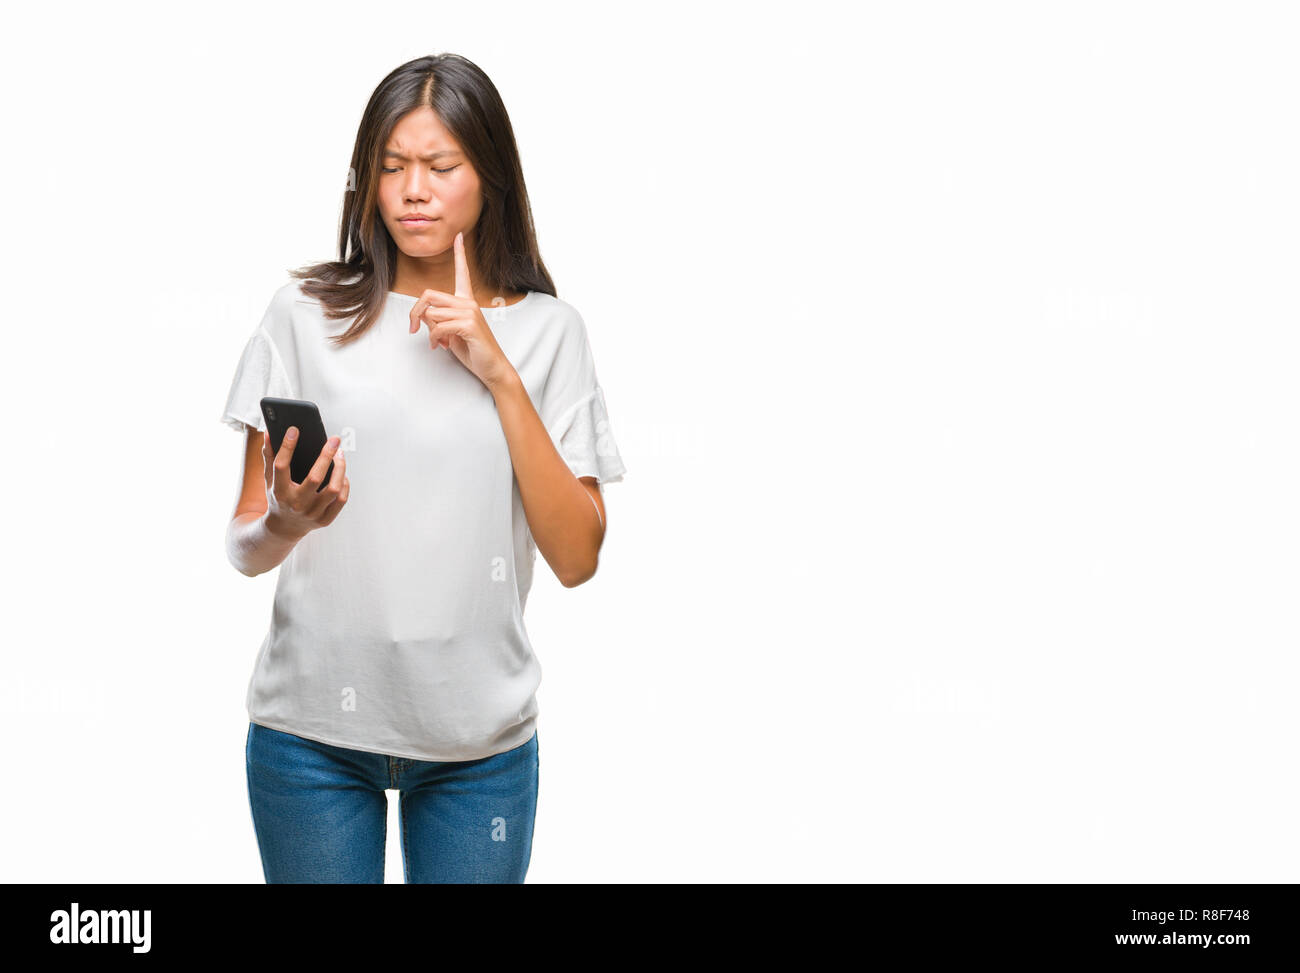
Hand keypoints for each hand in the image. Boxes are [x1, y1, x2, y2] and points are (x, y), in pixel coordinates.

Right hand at [261, 426, 348, 537]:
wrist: (284, 528)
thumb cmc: (278, 498)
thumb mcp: (269, 479)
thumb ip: (269, 456)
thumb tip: (268, 433)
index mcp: (279, 492)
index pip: (281, 466)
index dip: (287, 446)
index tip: (294, 430)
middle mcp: (296, 504)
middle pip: (315, 477)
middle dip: (326, 455)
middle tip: (334, 440)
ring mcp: (312, 514)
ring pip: (334, 489)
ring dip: (340, 469)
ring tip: (340, 454)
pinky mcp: (324, 520)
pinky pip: (341, 500)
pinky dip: (344, 485)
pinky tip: (342, 474)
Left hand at [407, 230, 516, 389]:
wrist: (492, 367)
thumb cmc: (472, 349)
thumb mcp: (449, 332)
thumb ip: (436, 319)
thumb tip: (422, 314)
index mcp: (466, 301)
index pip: (462, 272)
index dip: (460, 254)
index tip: (459, 236)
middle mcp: (468, 302)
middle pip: (429, 295)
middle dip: (415, 313)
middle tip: (414, 328)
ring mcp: (470, 312)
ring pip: (432, 314)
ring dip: (430, 333)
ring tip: (441, 343)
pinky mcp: (469, 324)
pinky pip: (439, 326)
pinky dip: (435, 339)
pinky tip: (442, 346)